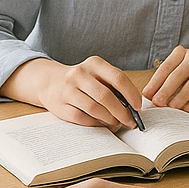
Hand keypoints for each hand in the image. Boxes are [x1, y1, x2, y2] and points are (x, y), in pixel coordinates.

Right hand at [0, 56, 143, 129]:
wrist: (50, 82)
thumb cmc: (83, 80)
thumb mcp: (98, 74)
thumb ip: (114, 85)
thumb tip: (133, 106)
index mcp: (94, 63)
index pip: (118, 78)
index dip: (131, 94)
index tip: (138, 107)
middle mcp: (79, 74)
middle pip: (106, 96)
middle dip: (121, 112)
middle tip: (130, 121)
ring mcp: (68, 89)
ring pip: (94, 108)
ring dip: (109, 119)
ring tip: (117, 123)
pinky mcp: (60, 105)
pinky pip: (82, 118)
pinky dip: (95, 123)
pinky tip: (102, 124)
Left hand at [142, 41, 188, 111]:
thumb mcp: (184, 63)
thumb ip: (170, 77)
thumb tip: (152, 95)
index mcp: (183, 53)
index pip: (167, 67)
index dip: (156, 81)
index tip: (147, 95)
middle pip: (179, 74)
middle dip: (167, 89)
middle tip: (158, 102)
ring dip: (182, 96)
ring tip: (172, 107)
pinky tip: (188, 108)